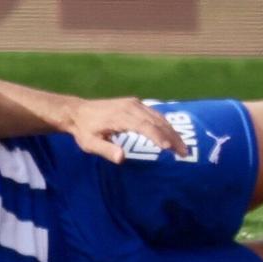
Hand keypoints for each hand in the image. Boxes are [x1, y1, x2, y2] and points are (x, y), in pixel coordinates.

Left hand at [66, 97, 187, 162]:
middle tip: (184, 153)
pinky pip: (154, 114)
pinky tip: (171, 134)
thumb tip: (122, 158)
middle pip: (156, 121)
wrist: (78, 112)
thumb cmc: (84, 131)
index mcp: (121, 116)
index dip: (158, 137)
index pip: (145, 126)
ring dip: (172, 131)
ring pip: (158, 117)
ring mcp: (134, 103)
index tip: (169, 148)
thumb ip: (106, 150)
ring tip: (182, 147)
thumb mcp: (90, 144)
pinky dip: (165, 124)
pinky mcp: (135, 103)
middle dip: (172, 137)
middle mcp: (131, 107)